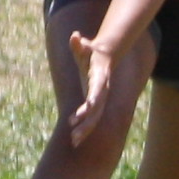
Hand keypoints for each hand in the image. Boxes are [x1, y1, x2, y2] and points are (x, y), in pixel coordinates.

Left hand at [62, 27, 132, 149]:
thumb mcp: (85, 47)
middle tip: (75, 136)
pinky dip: (83, 126)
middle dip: (86, 124)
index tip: (84, 112)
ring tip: (74, 142)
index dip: (91, 102)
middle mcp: (101, 91)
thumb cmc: (92, 51)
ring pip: (94, 118)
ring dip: (84, 130)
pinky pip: (90, 117)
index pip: (96, 93)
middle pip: (96, 110)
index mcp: (99, 79)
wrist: (105, 57)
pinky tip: (74, 137)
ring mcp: (99, 98)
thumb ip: (79, 44)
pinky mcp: (95, 102)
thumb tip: (75, 36)